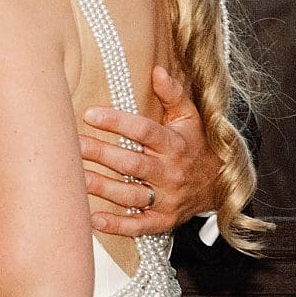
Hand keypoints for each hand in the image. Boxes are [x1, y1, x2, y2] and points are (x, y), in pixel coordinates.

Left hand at [80, 64, 216, 237]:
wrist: (221, 185)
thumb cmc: (195, 145)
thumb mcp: (190, 117)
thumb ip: (173, 94)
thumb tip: (158, 70)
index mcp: (174, 144)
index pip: (144, 131)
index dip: (117, 122)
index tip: (90, 114)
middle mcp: (170, 173)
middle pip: (132, 164)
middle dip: (101, 154)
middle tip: (74, 145)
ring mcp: (166, 199)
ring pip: (131, 195)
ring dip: (103, 188)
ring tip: (76, 179)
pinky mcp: (163, 221)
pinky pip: (139, 226)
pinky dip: (117, 226)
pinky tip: (94, 219)